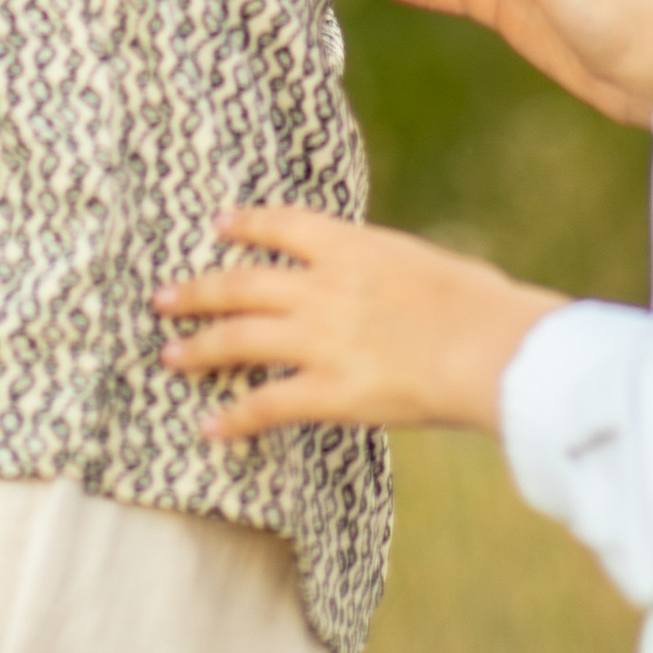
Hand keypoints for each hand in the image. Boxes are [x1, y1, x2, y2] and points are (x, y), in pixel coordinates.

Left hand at [154, 205, 562, 442]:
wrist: (490, 348)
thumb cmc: (480, 305)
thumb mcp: (428, 264)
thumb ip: (395, 269)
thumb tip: (400, 279)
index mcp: (352, 245)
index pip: (282, 224)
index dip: (245, 223)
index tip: (217, 223)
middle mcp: (324, 287)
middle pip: (242, 283)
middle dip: (198, 291)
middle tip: (163, 298)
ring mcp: (321, 339)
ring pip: (239, 338)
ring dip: (200, 348)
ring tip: (169, 356)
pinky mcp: (330, 392)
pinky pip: (267, 405)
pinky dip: (234, 418)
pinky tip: (210, 428)